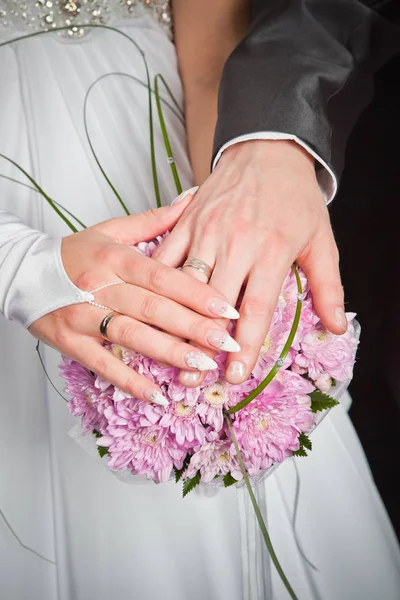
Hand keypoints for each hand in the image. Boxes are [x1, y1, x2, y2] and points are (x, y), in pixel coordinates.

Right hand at [28, 192, 238, 404]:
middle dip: (192, 326)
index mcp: (114, 258)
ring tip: (202, 365)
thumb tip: (192, 199)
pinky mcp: (71, 342)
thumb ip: (153, 220)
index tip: (227, 308)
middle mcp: (100, 285)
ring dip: (168, 352)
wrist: (23, 272)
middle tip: (226, 342)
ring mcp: (84, 315)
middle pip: (151, 307)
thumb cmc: (74, 253)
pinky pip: (103, 364)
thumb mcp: (111, 230)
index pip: (161, 276)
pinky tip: (158, 394)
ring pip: (131, 335)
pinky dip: (129, 381)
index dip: (196, 293)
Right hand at [152, 140, 344, 386]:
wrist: (268, 149)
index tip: (236, 375)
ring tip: (168, 354)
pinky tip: (148, 308)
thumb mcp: (321, 240)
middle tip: (195, 379)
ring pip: (186, 283)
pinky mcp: (187, 220)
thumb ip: (328, 286)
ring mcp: (207, 230)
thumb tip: (337, 327)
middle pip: (216, 302)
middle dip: (204, 344)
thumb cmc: (296, 198)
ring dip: (176, 321)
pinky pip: (166, 255)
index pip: (257, 307)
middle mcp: (237, 242)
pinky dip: (157, 283)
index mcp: (273, 249)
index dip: (246, 346)